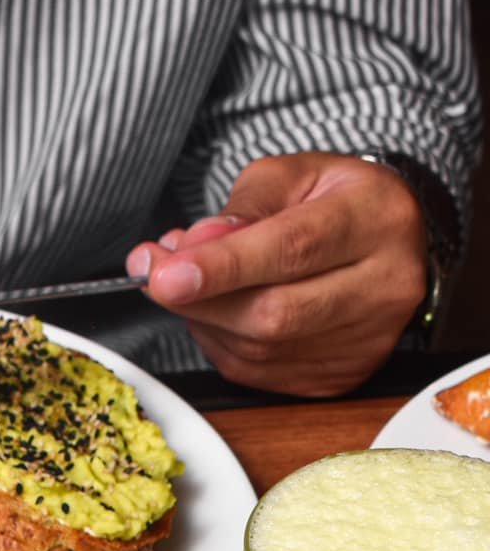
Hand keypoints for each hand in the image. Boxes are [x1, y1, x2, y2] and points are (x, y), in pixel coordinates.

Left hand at [126, 153, 427, 396]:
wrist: (394, 244)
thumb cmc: (340, 203)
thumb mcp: (297, 175)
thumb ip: (244, 206)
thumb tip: (193, 247)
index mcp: (375, 219)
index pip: (292, 249)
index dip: (224, 267)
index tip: (167, 274)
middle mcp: (382, 286)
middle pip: (274, 312)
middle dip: (201, 299)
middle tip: (157, 275)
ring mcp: (365, 341)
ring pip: (260, 349)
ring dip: (206, 321)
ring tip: (188, 285)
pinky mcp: (342, 375)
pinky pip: (260, 372)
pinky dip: (223, 344)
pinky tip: (218, 314)